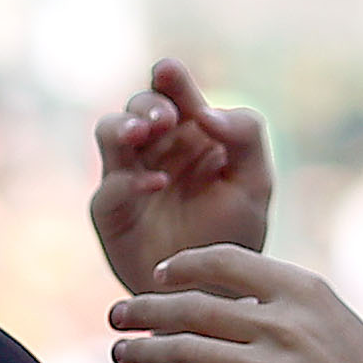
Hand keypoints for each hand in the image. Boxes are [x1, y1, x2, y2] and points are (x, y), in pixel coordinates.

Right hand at [89, 58, 273, 294]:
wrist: (216, 291)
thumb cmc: (234, 230)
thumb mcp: (255, 180)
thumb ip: (245, 135)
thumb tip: (207, 111)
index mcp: (189, 132)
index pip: (174, 92)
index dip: (169, 78)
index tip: (168, 71)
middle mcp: (154, 147)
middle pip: (137, 106)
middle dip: (147, 105)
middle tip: (164, 118)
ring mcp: (127, 176)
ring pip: (108, 133)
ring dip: (122, 126)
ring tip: (142, 132)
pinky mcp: (111, 211)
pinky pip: (108, 188)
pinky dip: (128, 182)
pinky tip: (156, 184)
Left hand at [105, 243, 362, 362]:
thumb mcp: (330, 318)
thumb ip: (280, 304)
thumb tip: (223, 298)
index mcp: (301, 290)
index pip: (225, 261)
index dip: (182, 266)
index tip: (157, 276)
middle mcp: (286, 324)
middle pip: (194, 306)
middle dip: (145, 309)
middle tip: (115, 314)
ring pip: (188, 353)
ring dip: (143, 352)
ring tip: (118, 354)